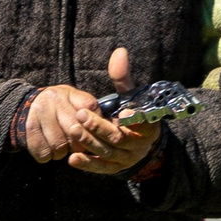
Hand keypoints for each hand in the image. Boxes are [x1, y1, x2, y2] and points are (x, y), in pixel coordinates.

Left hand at [24, 47, 160, 174]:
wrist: (135, 142)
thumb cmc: (130, 112)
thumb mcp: (130, 95)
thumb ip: (123, 77)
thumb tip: (119, 52)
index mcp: (148, 125)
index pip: (143, 123)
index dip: (135, 120)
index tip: (123, 114)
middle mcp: (140, 144)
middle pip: (119, 138)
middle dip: (99, 127)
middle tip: (82, 115)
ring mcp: (127, 159)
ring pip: (108, 152)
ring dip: (90, 142)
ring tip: (73, 130)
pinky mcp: (115, 169)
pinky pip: (101, 168)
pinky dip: (87, 164)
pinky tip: (73, 158)